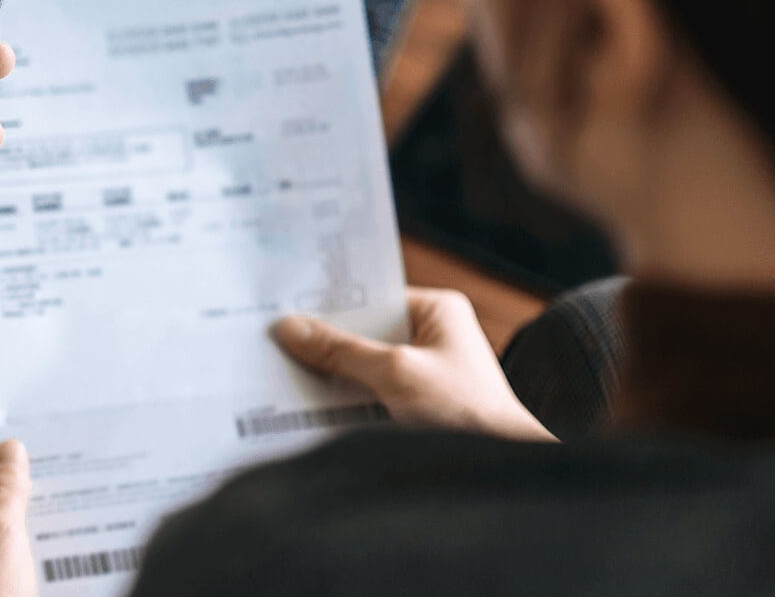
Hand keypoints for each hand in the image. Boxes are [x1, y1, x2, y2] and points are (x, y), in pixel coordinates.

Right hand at [272, 287, 553, 440]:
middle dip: (325, 342)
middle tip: (273, 339)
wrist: (501, 476)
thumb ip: (341, 351)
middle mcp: (432, 336)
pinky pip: (370, 393)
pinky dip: (345, 399)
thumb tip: (291, 328)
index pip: (371, 297)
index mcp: (438, 311)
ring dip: (332, 373)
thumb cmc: (466, 415)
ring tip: (282, 370)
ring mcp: (425, 373)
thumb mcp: (396, 374)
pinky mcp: (416, 407)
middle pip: (363, 332)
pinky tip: (309, 403)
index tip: (286, 304)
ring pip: (363, 365)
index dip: (330, 302)